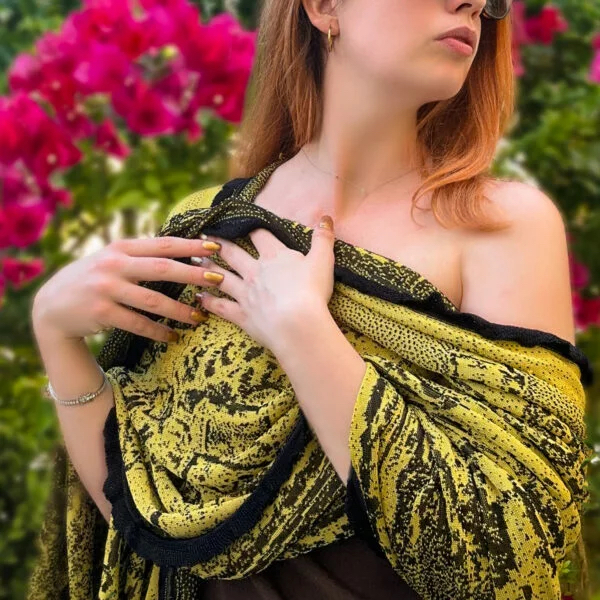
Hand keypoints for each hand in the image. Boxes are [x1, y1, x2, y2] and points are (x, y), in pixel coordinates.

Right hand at [31, 236, 227, 342]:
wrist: (51, 306)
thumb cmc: (90, 280)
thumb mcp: (110, 259)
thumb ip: (139, 255)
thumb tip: (180, 251)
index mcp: (120, 248)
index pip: (163, 244)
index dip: (191, 245)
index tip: (216, 247)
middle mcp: (114, 265)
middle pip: (163, 269)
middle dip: (194, 274)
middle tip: (218, 280)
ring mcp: (106, 289)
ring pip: (154, 301)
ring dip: (180, 310)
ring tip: (200, 316)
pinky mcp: (101, 313)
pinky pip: (138, 323)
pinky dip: (158, 331)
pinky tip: (173, 336)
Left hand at [195, 216, 335, 352]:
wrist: (298, 324)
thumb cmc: (312, 292)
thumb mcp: (323, 261)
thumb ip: (323, 238)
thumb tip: (326, 217)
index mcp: (274, 257)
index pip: (260, 235)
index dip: (252, 227)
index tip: (243, 221)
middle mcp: (255, 272)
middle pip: (233, 253)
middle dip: (220, 243)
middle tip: (205, 236)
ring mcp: (245, 293)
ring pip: (221, 277)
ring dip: (208, 268)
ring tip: (196, 260)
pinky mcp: (241, 314)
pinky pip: (221, 306)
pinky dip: (209, 301)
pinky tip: (199, 297)